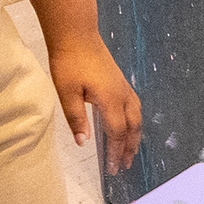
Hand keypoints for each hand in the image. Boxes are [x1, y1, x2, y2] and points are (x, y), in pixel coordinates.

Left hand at [50, 33, 141, 171]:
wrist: (76, 34)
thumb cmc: (69, 61)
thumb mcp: (67, 93)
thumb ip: (76, 119)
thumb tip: (83, 143)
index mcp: (110, 100)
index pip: (117, 133)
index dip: (115, 152)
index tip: (112, 169)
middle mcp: (122, 95)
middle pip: (132, 127)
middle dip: (129, 148)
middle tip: (124, 166)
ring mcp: (123, 86)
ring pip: (136, 116)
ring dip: (134, 136)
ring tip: (130, 151)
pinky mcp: (120, 81)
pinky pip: (134, 106)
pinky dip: (134, 121)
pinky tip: (128, 124)